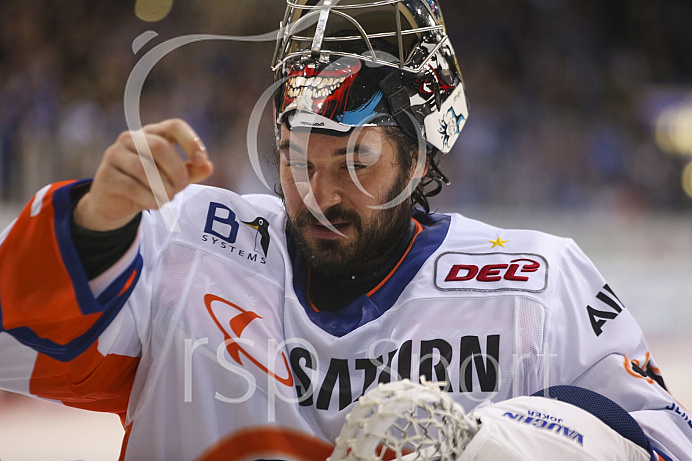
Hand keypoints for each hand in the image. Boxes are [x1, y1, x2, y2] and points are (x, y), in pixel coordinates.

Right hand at [73, 119, 213, 230]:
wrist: (115, 203)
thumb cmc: (148, 184)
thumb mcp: (173, 177)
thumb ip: (191, 171)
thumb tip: (208, 166)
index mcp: (151, 134)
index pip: (174, 126)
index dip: (190, 141)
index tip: (201, 160)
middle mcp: (131, 138)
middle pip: (159, 146)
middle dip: (176, 169)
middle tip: (182, 186)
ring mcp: (115, 155)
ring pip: (144, 168)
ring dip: (162, 187)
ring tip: (168, 197)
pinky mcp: (106, 176)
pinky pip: (132, 186)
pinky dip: (149, 198)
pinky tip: (155, 204)